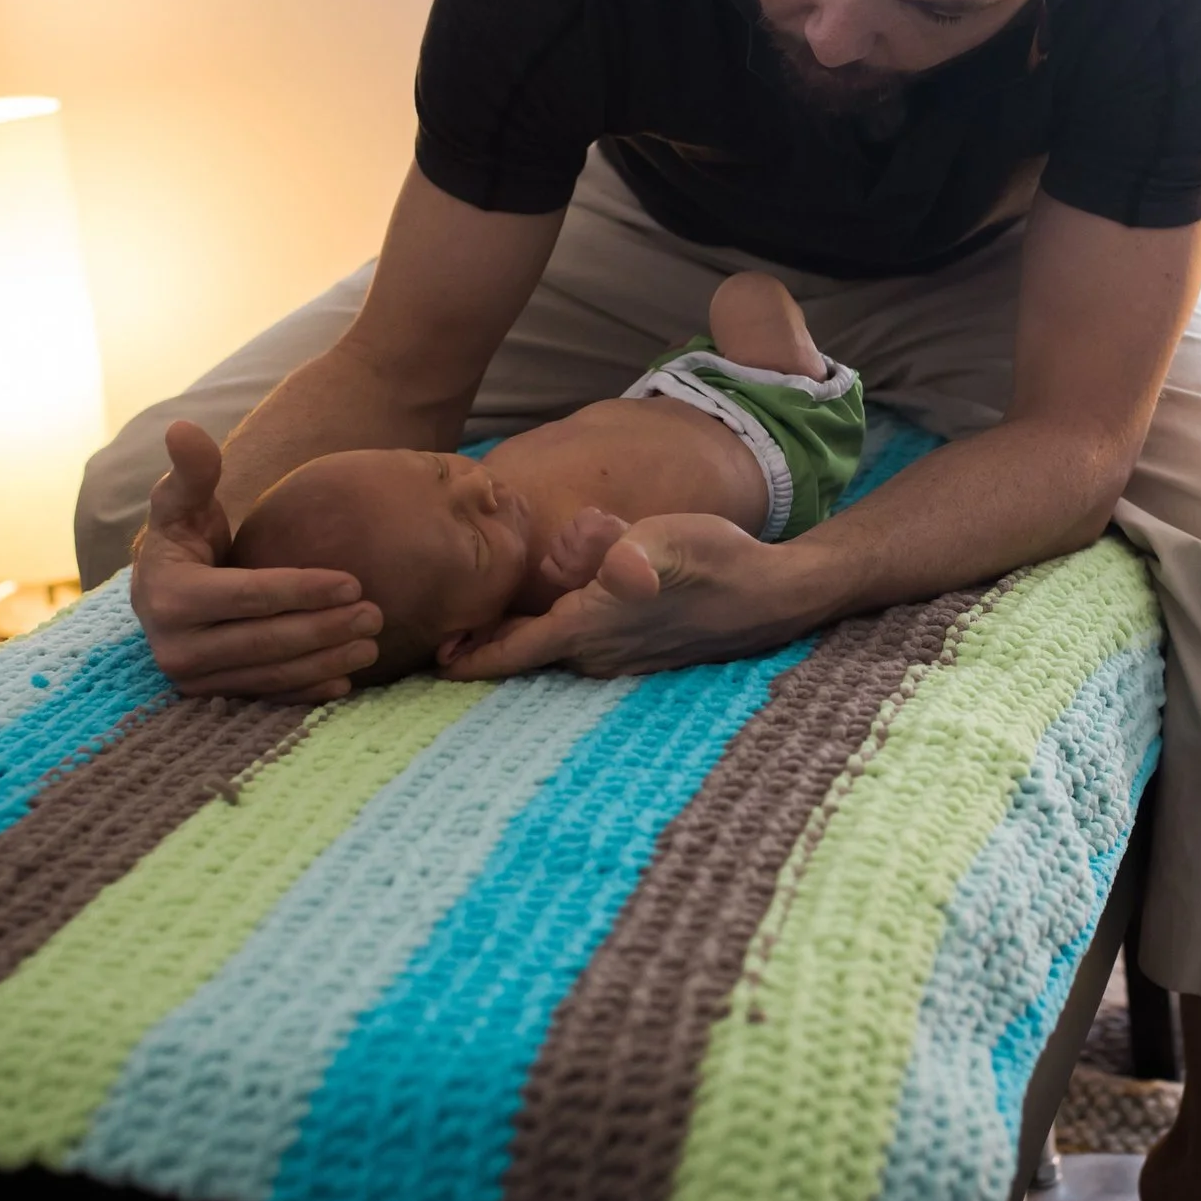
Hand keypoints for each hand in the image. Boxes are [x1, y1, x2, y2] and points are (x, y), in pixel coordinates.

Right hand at [129, 421, 381, 702]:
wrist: (165, 587)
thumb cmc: (184, 535)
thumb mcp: (183, 501)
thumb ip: (192, 469)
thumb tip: (182, 426)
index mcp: (168, 596)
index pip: (247, 596)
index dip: (302, 589)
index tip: (354, 580)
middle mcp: (175, 647)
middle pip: (264, 641)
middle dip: (324, 629)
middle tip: (377, 613)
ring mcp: (192, 679)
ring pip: (269, 675)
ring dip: (324, 661)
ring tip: (373, 643)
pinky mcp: (211, 698)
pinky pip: (265, 698)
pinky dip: (305, 692)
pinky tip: (346, 681)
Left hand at [438, 512, 812, 679]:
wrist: (773, 594)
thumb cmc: (715, 560)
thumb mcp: (670, 542)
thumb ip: (631, 553)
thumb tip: (618, 570)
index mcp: (589, 628)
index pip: (512, 651)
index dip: (467, 657)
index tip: (428, 659)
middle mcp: (597, 654)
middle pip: (526, 651)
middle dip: (486, 644)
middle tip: (446, 631)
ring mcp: (620, 659)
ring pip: (554, 647)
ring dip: (523, 637)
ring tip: (489, 618)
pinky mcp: (639, 652)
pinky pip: (581, 644)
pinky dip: (556, 632)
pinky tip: (559, 605)